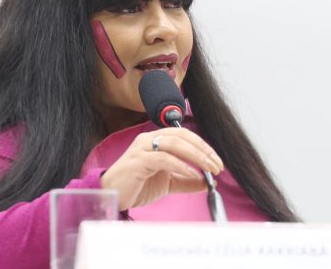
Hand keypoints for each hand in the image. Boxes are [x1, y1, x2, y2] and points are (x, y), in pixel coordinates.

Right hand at [100, 128, 224, 210]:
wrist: (113, 195)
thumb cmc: (137, 186)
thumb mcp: (168, 182)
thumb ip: (186, 181)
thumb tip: (207, 182)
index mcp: (156, 140)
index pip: (184, 135)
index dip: (203, 146)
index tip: (217, 161)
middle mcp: (149, 139)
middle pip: (182, 136)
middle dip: (203, 150)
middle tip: (217, 166)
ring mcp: (142, 148)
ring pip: (174, 144)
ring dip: (196, 156)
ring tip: (209, 169)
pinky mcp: (138, 160)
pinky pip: (164, 159)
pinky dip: (181, 166)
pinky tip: (193, 174)